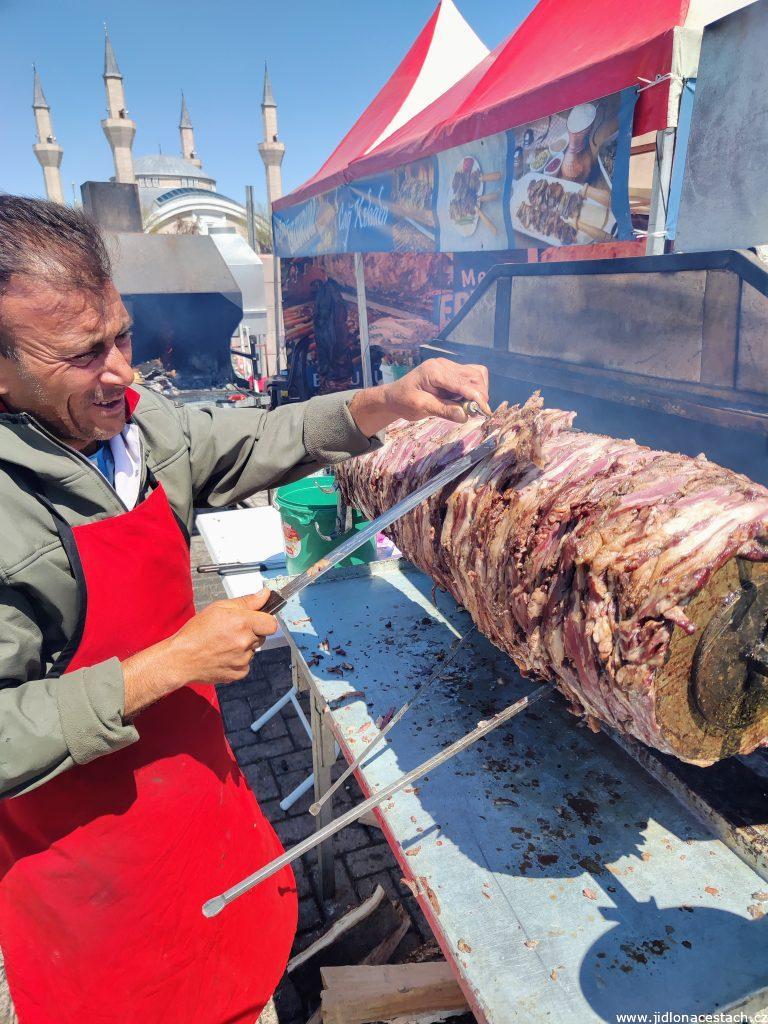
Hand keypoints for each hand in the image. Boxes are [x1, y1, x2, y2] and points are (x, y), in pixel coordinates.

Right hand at [122, 591, 277, 715]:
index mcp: (242, 623)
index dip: (265, 621)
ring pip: (253, 650)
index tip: (257, 620)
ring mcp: (243, 660)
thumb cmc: (196, 632)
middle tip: (231, 631)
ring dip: (243, 647)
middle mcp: (245, 642)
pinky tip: (222, 655)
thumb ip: (246, 601)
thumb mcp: (219, 608)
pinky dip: (238, 660)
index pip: (271, 623)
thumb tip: (265, 594)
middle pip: (261, 636)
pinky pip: (246, 664)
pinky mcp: (239, 673)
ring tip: (223, 644)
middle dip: (251, 632)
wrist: (181, 659)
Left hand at [348, 358, 490, 435]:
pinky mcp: (451, 371)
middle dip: (480, 394)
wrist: (394, 396)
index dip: (476, 396)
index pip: (462, 382)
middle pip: (473, 375)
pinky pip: (470, 376)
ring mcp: (448, 366)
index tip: (486, 411)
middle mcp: (443, 365)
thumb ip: (443, 410)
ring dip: (479, 391)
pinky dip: (474, 388)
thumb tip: (465, 415)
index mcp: (433, 371)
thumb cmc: (404, 402)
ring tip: (470, 407)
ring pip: (476, 374)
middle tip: (478, 413)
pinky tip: (466, 400)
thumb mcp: (420, 407)